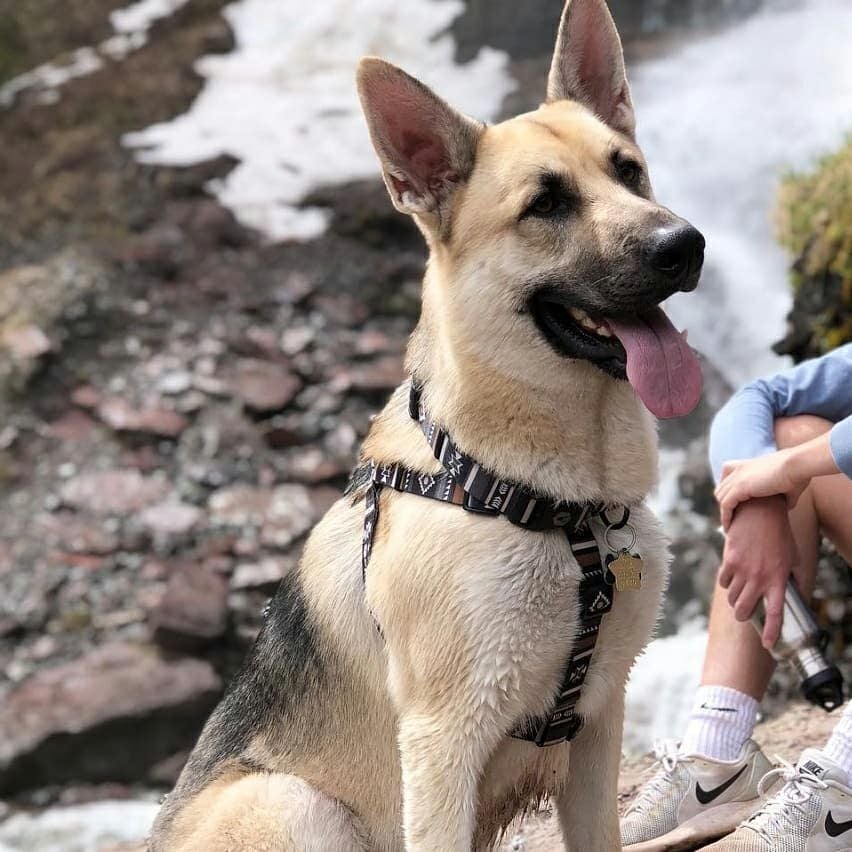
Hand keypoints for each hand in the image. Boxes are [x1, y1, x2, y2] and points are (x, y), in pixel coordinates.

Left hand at [715, 450, 805, 528]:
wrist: (797, 465)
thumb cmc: (798, 474)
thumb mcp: (787, 486)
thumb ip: (783, 496)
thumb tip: (786, 506)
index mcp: (747, 465)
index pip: (728, 479)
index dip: (729, 495)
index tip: (734, 509)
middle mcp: (738, 469)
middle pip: (721, 489)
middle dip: (725, 505)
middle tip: (732, 521)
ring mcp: (737, 477)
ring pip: (720, 497)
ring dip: (724, 512)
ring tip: (730, 527)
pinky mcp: (739, 487)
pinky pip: (725, 505)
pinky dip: (726, 517)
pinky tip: (729, 528)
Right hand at [718, 495, 798, 647]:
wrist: (760, 513)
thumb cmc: (779, 535)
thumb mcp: (793, 558)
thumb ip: (792, 578)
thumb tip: (796, 594)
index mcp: (778, 579)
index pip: (775, 613)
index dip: (770, 631)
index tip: (767, 643)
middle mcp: (759, 578)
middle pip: (743, 609)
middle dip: (742, 616)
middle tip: (744, 613)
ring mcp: (742, 570)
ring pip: (732, 597)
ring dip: (734, 599)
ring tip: (738, 594)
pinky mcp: (729, 560)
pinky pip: (723, 581)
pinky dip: (726, 583)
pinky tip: (731, 578)